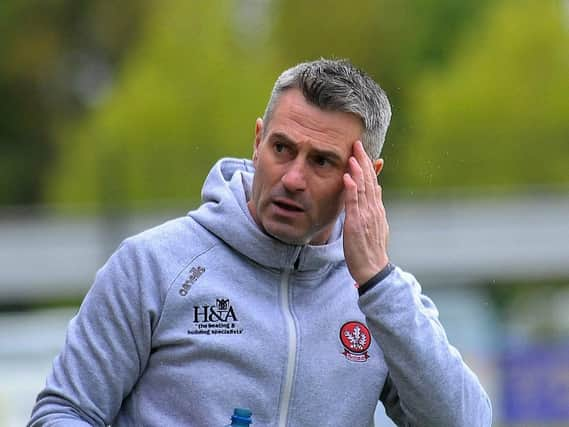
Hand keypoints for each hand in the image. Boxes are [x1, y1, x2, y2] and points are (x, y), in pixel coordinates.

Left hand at [343, 140, 389, 284]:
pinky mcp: (357, 223)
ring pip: (363, 188)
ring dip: (357, 170)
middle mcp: (373, 208)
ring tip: (353, 154)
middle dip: (363, 161)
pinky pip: (354, 202)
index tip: (362, 151)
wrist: (372, 268)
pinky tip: (347, 176)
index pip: (372, 182)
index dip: (367, 165)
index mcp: (376, 208)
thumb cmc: (371, 249)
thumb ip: (375, 206)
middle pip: (369, 180)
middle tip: (357, 144)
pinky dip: (351, 188)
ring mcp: (366, 215)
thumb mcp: (376, 224)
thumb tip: (377, 189)